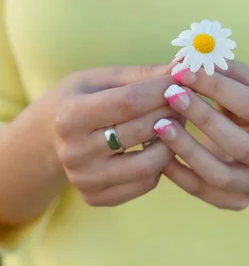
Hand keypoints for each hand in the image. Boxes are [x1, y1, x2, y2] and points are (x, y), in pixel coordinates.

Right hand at [44, 63, 177, 206]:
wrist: (48, 138)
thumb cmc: (81, 99)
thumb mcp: (102, 79)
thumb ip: (142, 75)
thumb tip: (184, 67)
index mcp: (70, 116)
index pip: (129, 102)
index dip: (161, 90)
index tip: (182, 80)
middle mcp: (74, 152)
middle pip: (141, 132)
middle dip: (171, 113)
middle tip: (184, 101)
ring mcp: (84, 179)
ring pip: (148, 165)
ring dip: (171, 143)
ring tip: (174, 126)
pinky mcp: (96, 198)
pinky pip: (145, 184)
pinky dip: (159, 165)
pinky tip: (156, 147)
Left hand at [155, 61, 248, 209]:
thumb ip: (225, 70)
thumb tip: (188, 58)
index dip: (217, 87)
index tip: (182, 71)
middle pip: (240, 145)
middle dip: (202, 117)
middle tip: (170, 95)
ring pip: (221, 176)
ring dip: (187, 150)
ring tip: (159, 125)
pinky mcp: (239, 200)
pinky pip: (205, 192)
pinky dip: (179, 175)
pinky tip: (159, 154)